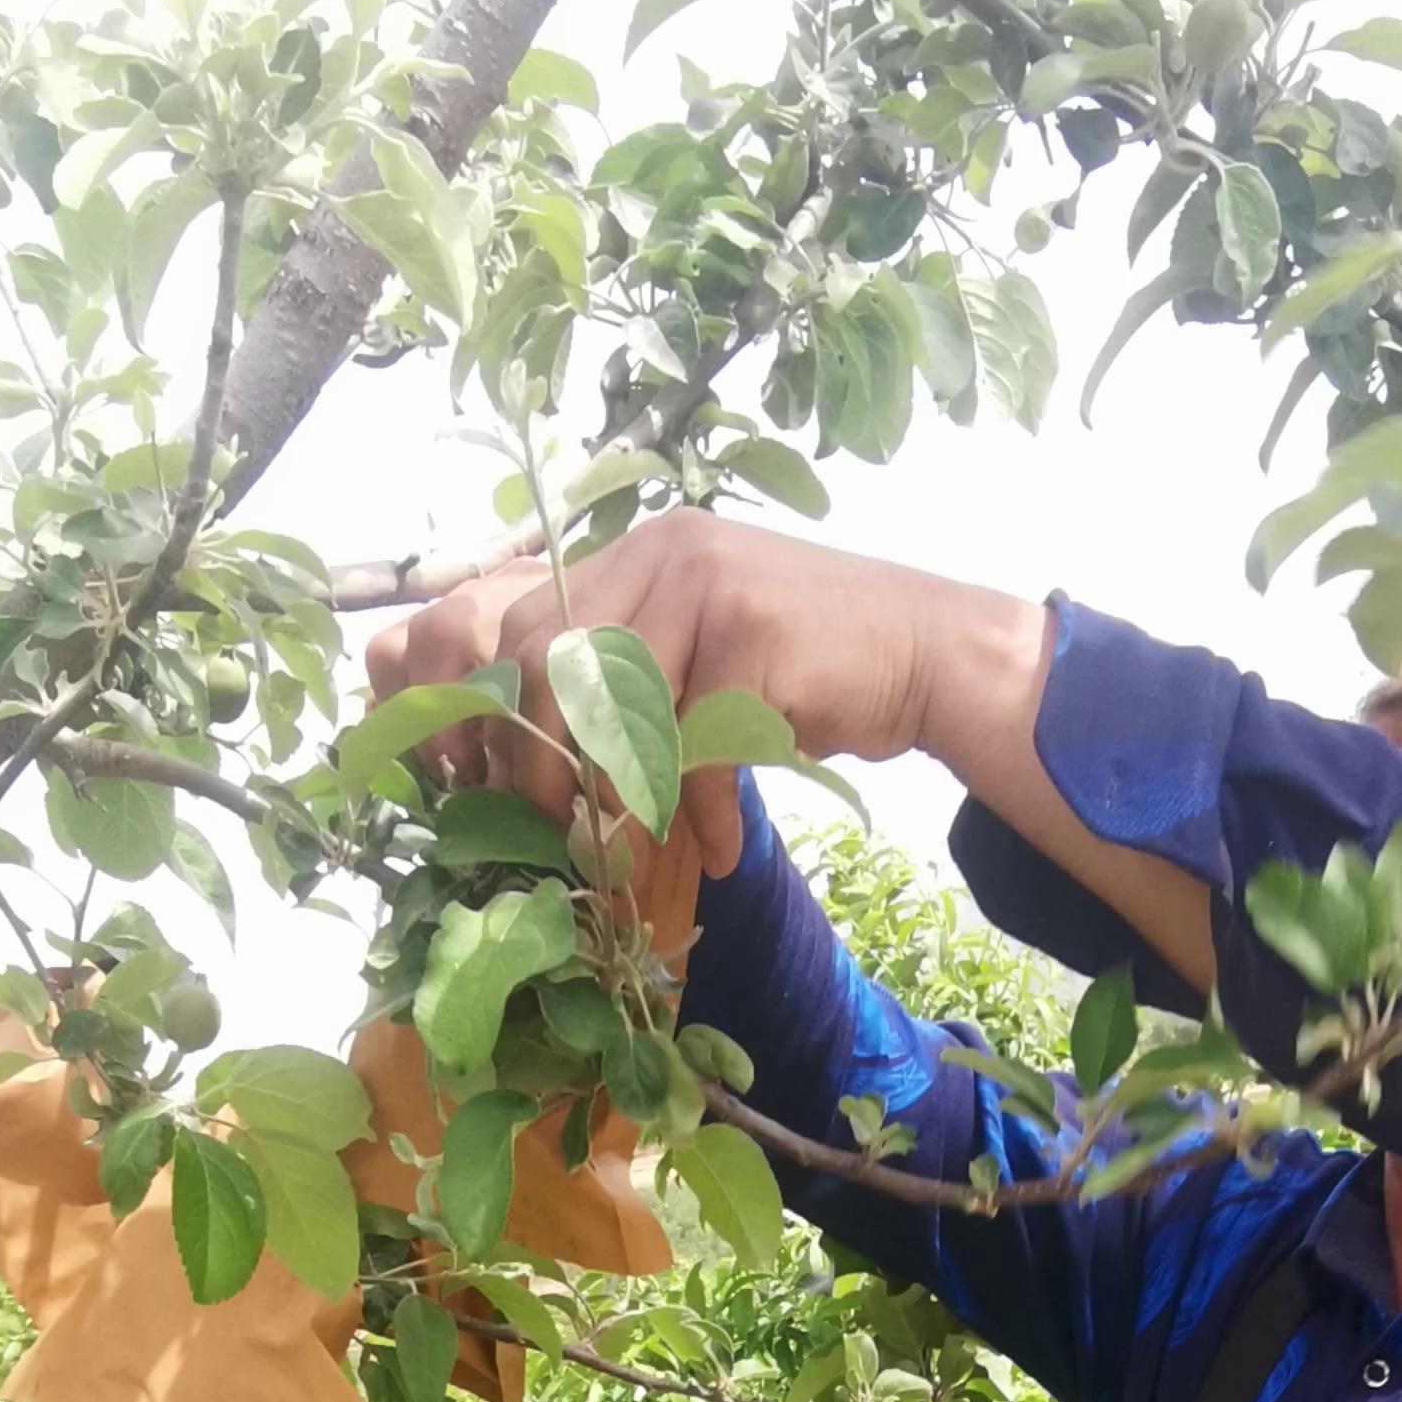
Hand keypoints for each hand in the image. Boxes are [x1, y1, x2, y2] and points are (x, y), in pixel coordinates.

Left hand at [364, 510, 1043, 876]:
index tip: (480, 790)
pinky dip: (700, 809)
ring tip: (623, 849)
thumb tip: (516, 784)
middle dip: (529, 761)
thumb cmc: (798, 682)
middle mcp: (653, 551)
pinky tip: (716, 850)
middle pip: (536, 655)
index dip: (476, 710)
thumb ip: (613, 698)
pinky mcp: (752, 626)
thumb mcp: (689, 676)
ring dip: (607, 789)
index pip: (505, 619)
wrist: (926, 655)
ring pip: (604, 695)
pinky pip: (694, 738)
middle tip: (551, 835)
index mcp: (623, 559)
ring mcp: (703, 579)